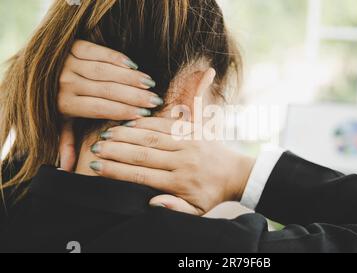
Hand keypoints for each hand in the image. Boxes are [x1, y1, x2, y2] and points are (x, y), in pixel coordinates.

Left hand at [58, 40, 162, 170]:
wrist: (32, 71)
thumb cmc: (50, 102)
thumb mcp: (56, 123)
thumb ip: (65, 144)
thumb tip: (66, 171)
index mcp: (64, 104)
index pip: (99, 108)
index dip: (123, 111)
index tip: (144, 115)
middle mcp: (65, 82)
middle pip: (106, 90)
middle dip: (133, 95)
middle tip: (154, 99)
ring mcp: (68, 62)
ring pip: (104, 71)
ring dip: (129, 77)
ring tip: (149, 83)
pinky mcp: (73, 47)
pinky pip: (98, 52)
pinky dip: (116, 58)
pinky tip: (134, 65)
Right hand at [88, 118, 255, 214]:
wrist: (235, 173)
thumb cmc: (210, 194)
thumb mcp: (196, 210)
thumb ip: (175, 208)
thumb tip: (152, 203)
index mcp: (180, 182)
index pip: (141, 175)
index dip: (115, 171)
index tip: (95, 167)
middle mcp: (182, 160)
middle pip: (142, 154)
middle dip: (115, 151)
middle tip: (94, 148)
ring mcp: (188, 142)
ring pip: (151, 136)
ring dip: (127, 134)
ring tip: (105, 134)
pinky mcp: (193, 129)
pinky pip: (166, 122)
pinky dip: (146, 121)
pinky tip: (129, 122)